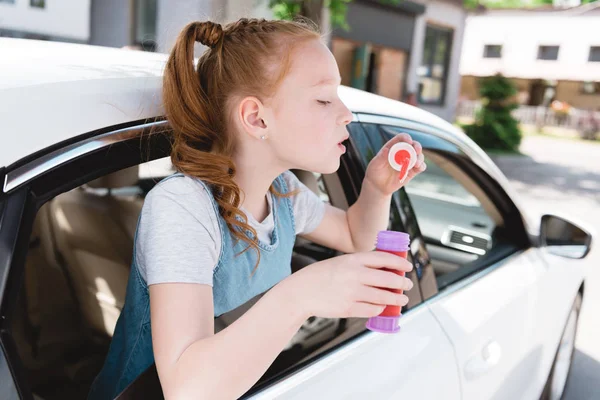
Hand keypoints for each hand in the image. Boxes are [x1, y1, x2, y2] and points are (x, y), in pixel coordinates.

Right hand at [282, 251, 413, 318]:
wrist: (300, 292)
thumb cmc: (319, 276)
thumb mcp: (340, 262)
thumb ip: (359, 265)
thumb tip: (384, 270)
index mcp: (352, 260)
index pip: (384, 258)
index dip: (399, 262)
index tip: (407, 266)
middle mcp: (354, 275)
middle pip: (389, 279)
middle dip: (402, 283)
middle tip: (408, 285)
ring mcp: (352, 293)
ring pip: (383, 297)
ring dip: (396, 298)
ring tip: (401, 299)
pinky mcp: (348, 308)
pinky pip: (372, 309)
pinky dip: (380, 308)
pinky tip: (382, 307)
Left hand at [364, 133, 426, 195]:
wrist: (378, 185)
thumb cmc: (375, 172)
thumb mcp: (375, 164)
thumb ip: (380, 157)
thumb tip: (386, 150)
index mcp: (393, 147)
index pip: (401, 138)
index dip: (406, 138)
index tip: (408, 141)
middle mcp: (402, 152)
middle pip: (413, 145)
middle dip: (417, 146)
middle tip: (417, 151)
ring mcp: (408, 161)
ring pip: (418, 156)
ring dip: (420, 158)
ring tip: (416, 164)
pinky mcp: (412, 171)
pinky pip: (420, 167)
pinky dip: (421, 166)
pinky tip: (419, 167)